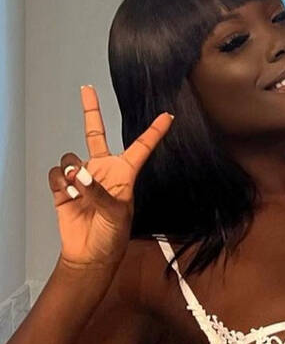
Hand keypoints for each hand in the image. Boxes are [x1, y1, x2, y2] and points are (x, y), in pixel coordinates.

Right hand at [50, 85, 174, 270]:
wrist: (90, 254)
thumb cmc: (112, 235)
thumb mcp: (116, 213)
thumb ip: (99, 192)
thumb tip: (79, 175)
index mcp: (125, 174)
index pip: (141, 147)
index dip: (154, 132)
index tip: (168, 116)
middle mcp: (102, 170)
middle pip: (95, 134)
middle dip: (91, 111)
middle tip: (87, 89)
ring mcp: (82, 178)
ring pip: (71, 157)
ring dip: (72, 169)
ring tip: (78, 190)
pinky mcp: (64, 187)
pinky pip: (57, 173)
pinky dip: (60, 182)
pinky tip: (68, 195)